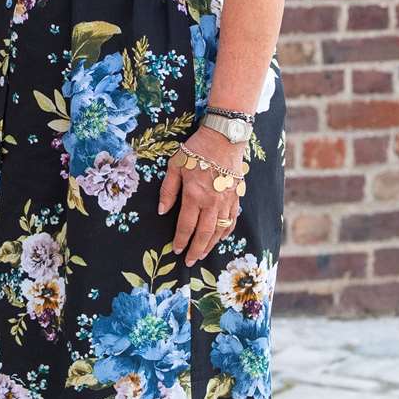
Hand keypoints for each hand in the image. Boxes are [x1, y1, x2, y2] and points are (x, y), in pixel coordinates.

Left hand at [158, 127, 244, 266]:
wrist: (224, 137)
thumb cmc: (196, 149)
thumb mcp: (175, 165)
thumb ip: (168, 190)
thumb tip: (161, 211)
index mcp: (194, 194)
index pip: (185, 225)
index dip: (180, 240)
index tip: (175, 250)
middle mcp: (211, 201)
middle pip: (204, 233)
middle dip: (195, 249)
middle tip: (189, 261)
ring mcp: (226, 200)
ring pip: (220, 230)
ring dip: (211, 244)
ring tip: (203, 254)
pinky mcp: (236, 196)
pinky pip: (233, 219)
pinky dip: (227, 231)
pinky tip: (221, 237)